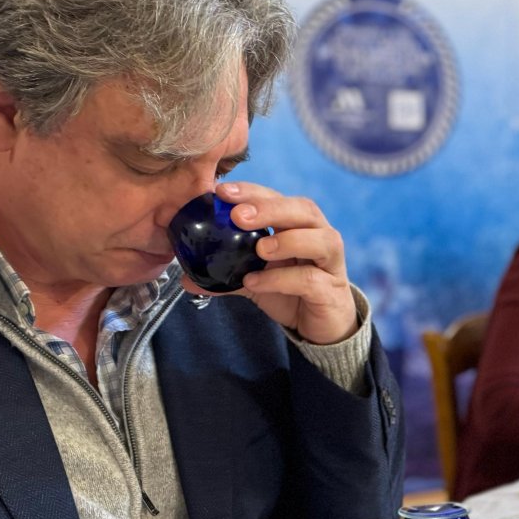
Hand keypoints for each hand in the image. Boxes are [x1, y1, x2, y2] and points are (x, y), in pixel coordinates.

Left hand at [181, 182, 357, 344]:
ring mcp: (330, 263)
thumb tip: (186, 277)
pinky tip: (255, 282)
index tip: (222, 191)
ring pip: (320, 239)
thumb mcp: (256, 280)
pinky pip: (309, 279)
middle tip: (239, 215)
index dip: (252, 192)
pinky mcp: (331, 290)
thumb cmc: (293, 293)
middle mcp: (319, 236)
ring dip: (288, 240)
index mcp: (298, 226)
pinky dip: (281, 278)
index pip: (277, 198)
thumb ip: (226, 275)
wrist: (322, 327)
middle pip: (303, 210)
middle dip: (271, 208)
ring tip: (260, 249)